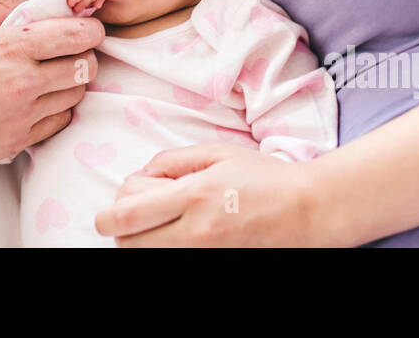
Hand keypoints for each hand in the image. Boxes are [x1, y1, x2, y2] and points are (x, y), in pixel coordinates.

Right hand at [0, 0, 103, 169]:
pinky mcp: (15, 142)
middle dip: (85, 54)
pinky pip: (58, 124)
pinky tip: (38, 100)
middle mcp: (22, 83)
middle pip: (85, 67)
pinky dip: (56, 110)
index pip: (76, 35)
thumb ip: (0, 8)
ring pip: (75, 97)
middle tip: (72, 50)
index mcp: (9, 48)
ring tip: (52, 74)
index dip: (89, 28)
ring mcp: (21, 117)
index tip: (87, 27)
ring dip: (71, 83)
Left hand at [94, 143, 330, 245]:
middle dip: (123, 225)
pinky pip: (174, 259)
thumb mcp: (217, 153)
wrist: (307, 209)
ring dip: (143, 238)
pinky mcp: (213, 264)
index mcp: (193, 196)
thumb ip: (173, 161)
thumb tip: (142, 175)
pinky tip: (182, 230)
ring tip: (164, 219)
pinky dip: (166, 246)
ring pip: (148, 256)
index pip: (126, 215)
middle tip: (143, 208)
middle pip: (129, 243)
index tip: (124, 198)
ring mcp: (205, 254)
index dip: (111, 210)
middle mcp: (195, 232)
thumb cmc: (264, 177)